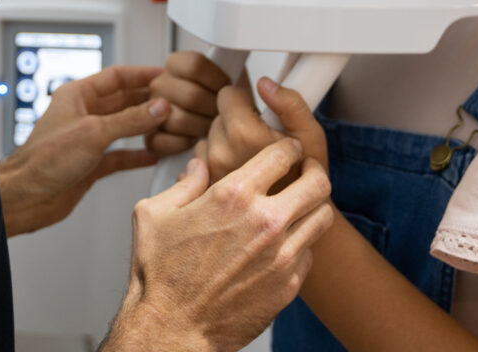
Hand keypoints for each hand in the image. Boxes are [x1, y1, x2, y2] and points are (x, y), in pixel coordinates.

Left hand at [0, 65, 167, 235]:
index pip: (116, 76)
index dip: (141, 74)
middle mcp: (84, 114)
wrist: (24, 198)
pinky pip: (120, 154)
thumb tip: (159, 108)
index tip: (165, 74)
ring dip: (146, 126)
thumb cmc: (44, 160)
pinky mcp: (91, 164)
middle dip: (148, 100)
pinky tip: (154, 155)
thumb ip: (129, 120)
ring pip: (124, 127)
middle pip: (123, 100)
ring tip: (170, 124)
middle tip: (174, 100)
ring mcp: (88, 139)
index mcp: (78, 95)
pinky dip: (137, 154)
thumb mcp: (94, 133)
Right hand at [101, 139, 333, 351]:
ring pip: (323, 216)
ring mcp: (281, 255)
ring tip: (301, 204)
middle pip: (317, 181)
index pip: (282, 154)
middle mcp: (264, 221)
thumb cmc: (160, 274)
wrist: (172, 329)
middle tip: (306, 170)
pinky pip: (310, 252)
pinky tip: (285, 242)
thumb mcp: (154, 213)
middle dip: (313, 169)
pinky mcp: (288, 284)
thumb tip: (199, 165)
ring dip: (314, 205)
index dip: (288, 147)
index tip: (288, 148)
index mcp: (233, 195)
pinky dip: (302, 242)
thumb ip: (183, 182)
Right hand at [144, 50, 231, 155]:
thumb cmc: (225, 104)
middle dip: (213, 108)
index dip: (217, 79)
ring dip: (201, 127)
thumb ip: (229, 61)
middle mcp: (160, 84)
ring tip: (211, 127)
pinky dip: (184, 143)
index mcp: (176, 64)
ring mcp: (151, 110)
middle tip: (222, 112)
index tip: (227, 87)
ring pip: (178, 119)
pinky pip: (163, 141)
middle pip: (191, 95)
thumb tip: (233, 49)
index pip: (194, 64)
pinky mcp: (150, 137)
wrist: (223, 130)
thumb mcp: (231, 76)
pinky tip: (194, 139)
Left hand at [200, 76, 329, 184]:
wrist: (297, 225)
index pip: (227, 95)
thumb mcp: (310, 136)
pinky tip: (236, 176)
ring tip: (248, 161)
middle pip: (217, 117)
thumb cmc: (305, 181)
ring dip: (223, 146)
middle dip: (234, 125)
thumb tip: (264, 83)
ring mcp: (209, 173)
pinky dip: (214, 166)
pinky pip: (200, 164)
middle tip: (257, 143)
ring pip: (207, 140)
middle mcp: (221, 154)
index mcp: (244, 135)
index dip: (244, 101)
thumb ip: (290, 104)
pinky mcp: (202, 191)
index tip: (257, 115)